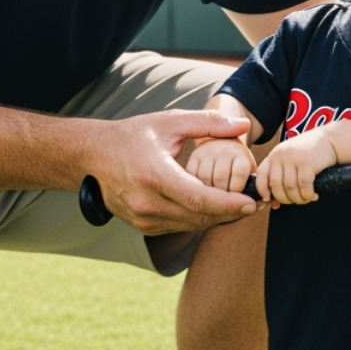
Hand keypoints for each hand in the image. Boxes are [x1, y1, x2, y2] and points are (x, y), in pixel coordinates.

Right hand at [89, 110, 256, 235]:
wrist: (94, 155)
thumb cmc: (134, 135)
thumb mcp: (170, 122)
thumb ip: (208, 123)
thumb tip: (243, 125)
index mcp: (153, 174)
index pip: (198, 197)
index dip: (228, 203)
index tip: (251, 201)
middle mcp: (146, 202)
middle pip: (198, 215)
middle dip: (230, 212)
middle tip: (256, 203)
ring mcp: (142, 218)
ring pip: (191, 225)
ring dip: (217, 217)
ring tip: (241, 204)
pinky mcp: (142, 226)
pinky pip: (180, 227)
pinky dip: (199, 218)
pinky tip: (215, 207)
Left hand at [256, 129, 337, 205]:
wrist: (330, 140)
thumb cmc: (310, 154)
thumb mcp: (290, 160)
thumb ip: (281, 177)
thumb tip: (273, 204)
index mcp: (274, 155)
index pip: (261, 175)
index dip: (262, 190)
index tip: (269, 200)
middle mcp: (280, 155)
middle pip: (275, 186)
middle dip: (285, 199)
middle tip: (295, 201)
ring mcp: (293, 158)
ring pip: (290, 188)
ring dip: (298, 199)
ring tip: (306, 199)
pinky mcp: (307, 162)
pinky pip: (304, 186)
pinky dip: (308, 195)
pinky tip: (313, 195)